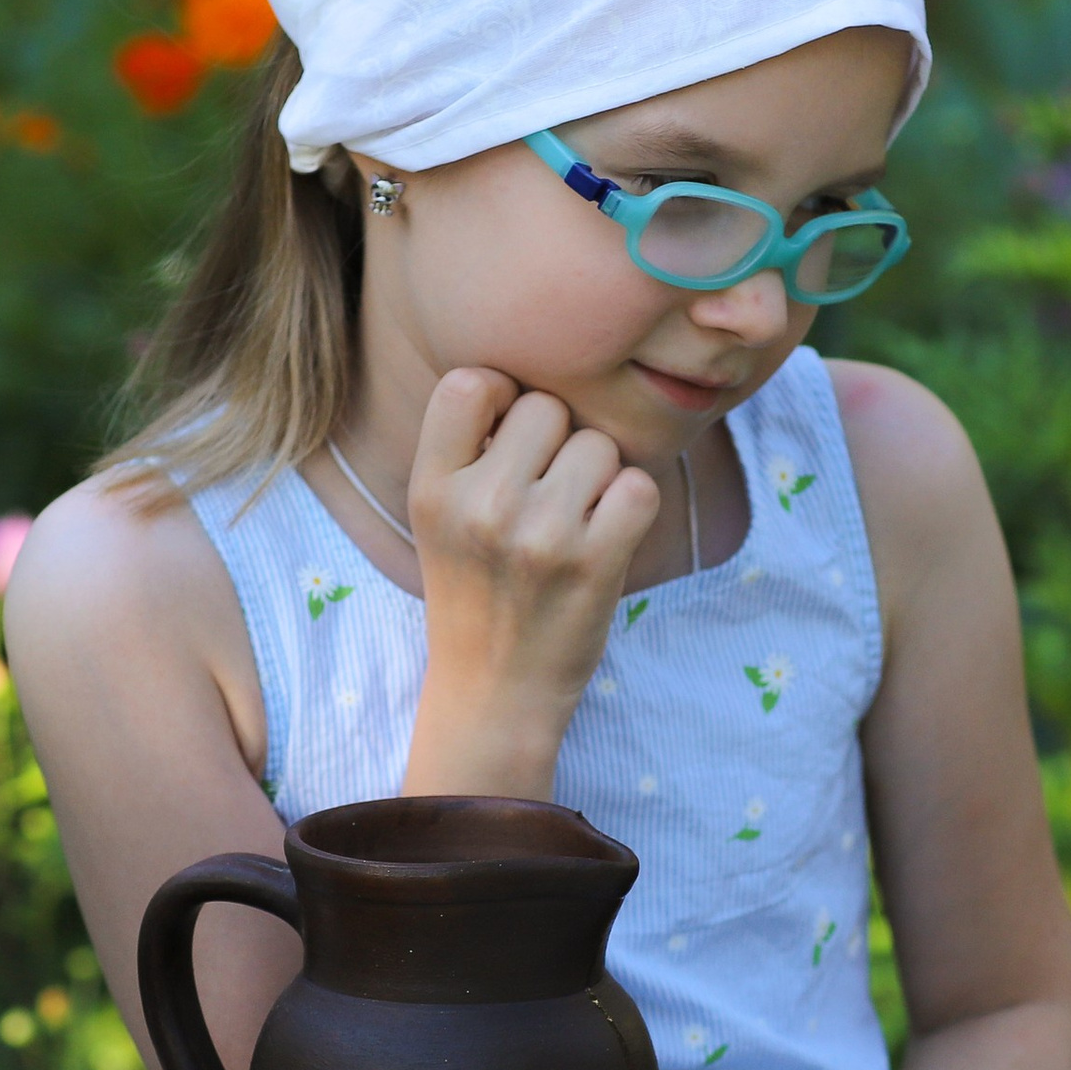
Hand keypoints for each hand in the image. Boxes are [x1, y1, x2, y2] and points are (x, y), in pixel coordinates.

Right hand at [403, 367, 658, 797]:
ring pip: (598, 445)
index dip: (502, 396)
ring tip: (573, 523)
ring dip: (599, 477)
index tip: (507, 438)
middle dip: (558, 442)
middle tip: (546, 495)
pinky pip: (638, 485)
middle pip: (546, 407)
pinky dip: (633, 506)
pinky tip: (607, 537)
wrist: (494, 692)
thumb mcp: (440, 519)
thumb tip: (527, 377)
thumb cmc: (476, 592)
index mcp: (431, 488)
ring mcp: (539, 535)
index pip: (471, 382)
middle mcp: (480, 506)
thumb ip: (469, 448)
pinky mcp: (595, 562)